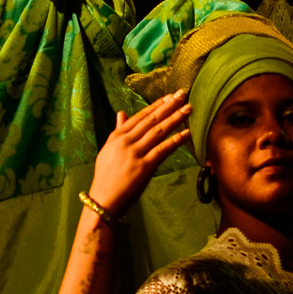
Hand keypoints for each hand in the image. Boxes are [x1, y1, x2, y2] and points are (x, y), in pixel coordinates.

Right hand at [88, 95, 191, 217]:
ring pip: (159, 131)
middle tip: (183, 94)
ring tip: (189, 109)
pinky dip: (175, 140)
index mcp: (118, 136)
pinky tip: (187, 133)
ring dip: (175, 118)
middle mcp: (126, 141)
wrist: (104, 198)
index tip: (170, 96)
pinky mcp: (144, 167)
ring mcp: (135, 153)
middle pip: (151, 120)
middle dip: (169, 106)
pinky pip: (163, 150)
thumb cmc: (106, 176)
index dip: (156, 105)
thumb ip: (117, 130)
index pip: (140, 116)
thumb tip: (121, 113)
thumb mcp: (108, 149)